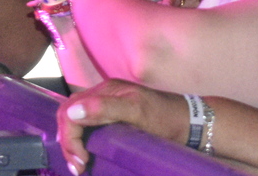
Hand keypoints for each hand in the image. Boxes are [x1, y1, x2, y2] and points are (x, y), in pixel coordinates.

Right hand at [57, 79, 189, 175]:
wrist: (189, 123)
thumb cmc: (164, 117)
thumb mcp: (136, 112)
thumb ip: (105, 109)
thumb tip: (73, 113)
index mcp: (105, 90)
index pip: (70, 111)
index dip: (69, 138)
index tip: (81, 162)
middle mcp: (103, 95)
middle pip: (69, 115)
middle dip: (68, 142)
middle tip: (78, 167)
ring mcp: (107, 105)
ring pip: (75, 121)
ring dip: (72, 143)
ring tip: (80, 165)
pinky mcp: (113, 117)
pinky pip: (87, 125)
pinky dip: (81, 141)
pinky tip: (85, 154)